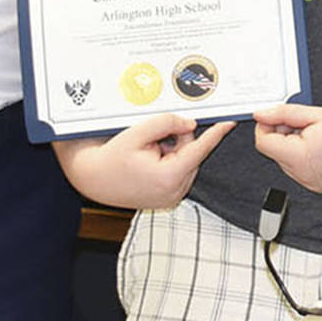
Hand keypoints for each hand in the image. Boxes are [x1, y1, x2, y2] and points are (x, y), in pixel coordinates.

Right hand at [51, 115, 234, 208]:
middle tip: (152, 139)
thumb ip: (167, 123)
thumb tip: (191, 124)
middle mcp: (174, 191)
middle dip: (177, 140)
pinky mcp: (167, 198)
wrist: (91, 178)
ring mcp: (171, 197)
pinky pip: (178, 171)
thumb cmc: (111, 157)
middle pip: (191, 153)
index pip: (200, 149)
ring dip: (172, 151)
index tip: (230, 122)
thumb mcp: (138, 132)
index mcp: (169, 176)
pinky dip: (168, 161)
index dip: (216, 134)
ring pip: (186, 161)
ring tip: (145, 153)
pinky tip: (148, 161)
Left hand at [254, 103, 321, 193]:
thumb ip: (284, 114)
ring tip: (319, 135)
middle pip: (275, 153)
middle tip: (307, 123)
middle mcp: (303, 176)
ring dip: (294, 146)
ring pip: (287, 162)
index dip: (266, 126)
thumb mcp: (316, 114)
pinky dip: (305, 158)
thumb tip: (261, 114)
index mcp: (299, 157)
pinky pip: (301, 171)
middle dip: (283, 135)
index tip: (277, 117)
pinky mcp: (319, 187)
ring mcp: (311, 184)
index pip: (263, 143)